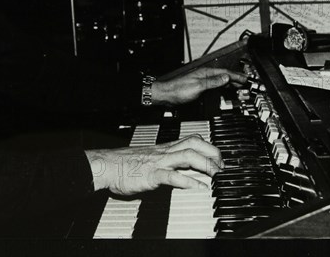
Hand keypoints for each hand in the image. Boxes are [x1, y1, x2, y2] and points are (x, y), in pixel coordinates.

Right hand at [85, 134, 222, 195]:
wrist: (107, 165)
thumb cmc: (125, 163)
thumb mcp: (149, 159)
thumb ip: (166, 163)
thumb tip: (180, 171)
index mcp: (165, 147)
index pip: (192, 140)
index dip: (209, 147)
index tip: (219, 158)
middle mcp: (164, 152)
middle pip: (195, 143)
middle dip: (213, 153)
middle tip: (222, 166)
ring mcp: (159, 162)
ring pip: (188, 156)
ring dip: (206, 165)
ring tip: (216, 175)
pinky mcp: (152, 175)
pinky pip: (173, 176)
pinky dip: (189, 182)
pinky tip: (199, 188)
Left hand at [151, 67, 247, 105]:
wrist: (167, 95)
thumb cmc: (179, 90)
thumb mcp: (199, 86)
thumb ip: (213, 82)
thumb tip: (226, 78)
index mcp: (205, 73)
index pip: (225, 73)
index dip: (236, 76)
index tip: (245, 79)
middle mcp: (204, 75)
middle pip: (223, 76)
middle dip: (235, 79)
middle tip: (245, 83)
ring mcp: (202, 80)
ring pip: (220, 80)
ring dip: (229, 83)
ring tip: (238, 86)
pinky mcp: (199, 87)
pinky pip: (215, 85)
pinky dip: (222, 87)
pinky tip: (224, 90)